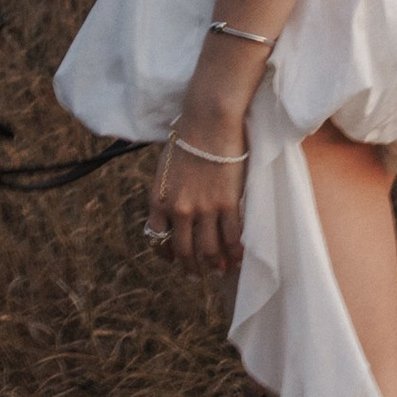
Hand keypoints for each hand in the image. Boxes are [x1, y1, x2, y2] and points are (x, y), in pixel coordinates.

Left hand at [149, 123, 245, 274]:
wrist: (208, 121)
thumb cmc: (188, 136)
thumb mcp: (165, 166)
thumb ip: (167, 189)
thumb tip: (173, 206)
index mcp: (158, 199)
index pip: (158, 238)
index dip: (167, 253)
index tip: (174, 260)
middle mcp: (178, 209)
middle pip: (184, 249)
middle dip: (190, 267)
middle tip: (196, 275)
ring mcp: (203, 208)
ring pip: (209, 248)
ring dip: (215, 264)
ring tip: (220, 271)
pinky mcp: (227, 203)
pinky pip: (231, 236)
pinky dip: (235, 252)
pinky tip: (238, 258)